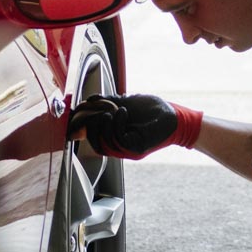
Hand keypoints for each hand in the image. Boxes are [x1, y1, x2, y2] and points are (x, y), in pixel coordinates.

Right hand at [68, 93, 201, 158]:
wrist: (174, 116)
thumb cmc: (152, 110)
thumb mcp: (125, 102)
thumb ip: (107, 103)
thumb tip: (88, 102)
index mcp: (115, 135)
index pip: (92, 137)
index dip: (80, 127)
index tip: (76, 112)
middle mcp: (119, 146)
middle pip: (95, 143)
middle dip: (91, 124)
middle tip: (97, 109)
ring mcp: (127, 149)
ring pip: (104, 144)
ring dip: (103, 124)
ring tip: (111, 109)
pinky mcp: (136, 149)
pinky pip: (118, 140)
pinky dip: (116, 124)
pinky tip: (122, 112)